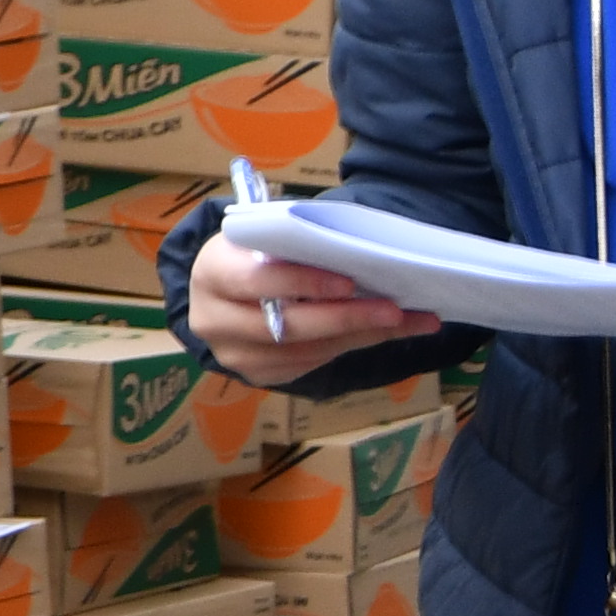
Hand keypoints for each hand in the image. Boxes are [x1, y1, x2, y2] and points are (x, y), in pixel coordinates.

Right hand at [194, 228, 422, 367]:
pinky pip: (310, 364)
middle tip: (394, 311)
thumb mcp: (261, 240)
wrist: (221, 291)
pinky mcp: (256, 375)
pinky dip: (347, 347)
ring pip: (305, 351)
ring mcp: (234, 355)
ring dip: (358, 336)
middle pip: (286, 327)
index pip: (257, 281)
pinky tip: (377, 333)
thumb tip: (359, 257)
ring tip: (405, 322)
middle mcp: (213, 320)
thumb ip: (293, 248)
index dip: (303, 283)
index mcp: (211, 273)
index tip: (349, 283)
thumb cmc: (250, 255)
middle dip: (345, 318)